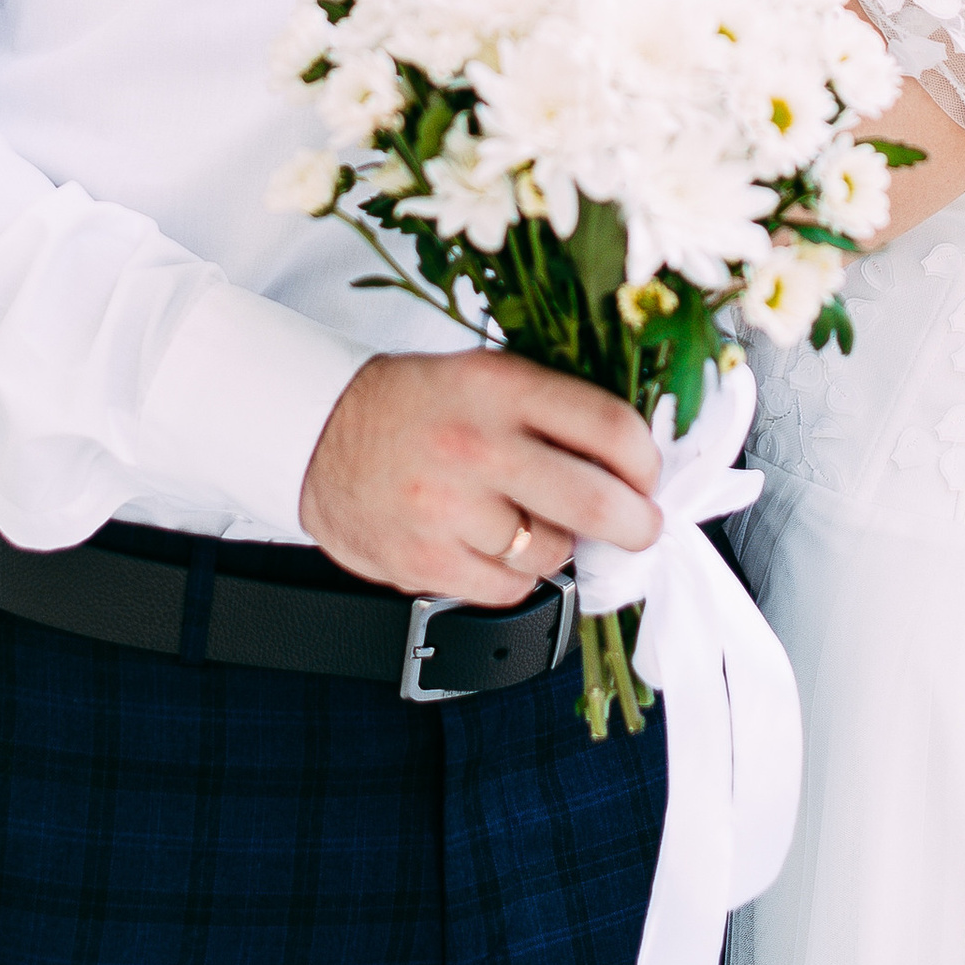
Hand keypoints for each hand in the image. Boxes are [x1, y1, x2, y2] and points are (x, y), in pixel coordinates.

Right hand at [298, 349, 663, 605]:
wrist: (316, 433)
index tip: (648, 476)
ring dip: (558, 547)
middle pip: (596, 502)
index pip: (610, 427)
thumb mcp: (485, 376)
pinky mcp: (425, 561)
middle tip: (640, 527)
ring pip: (552, 553)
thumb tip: (633, 460)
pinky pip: (509, 589)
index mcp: (500, 387)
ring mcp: (448, 508)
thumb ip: (554, 410)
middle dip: (636, 524)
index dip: (647, 462)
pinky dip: (514, 576)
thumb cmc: (413, 405)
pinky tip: (493, 547)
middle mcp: (477, 446)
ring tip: (530, 523)